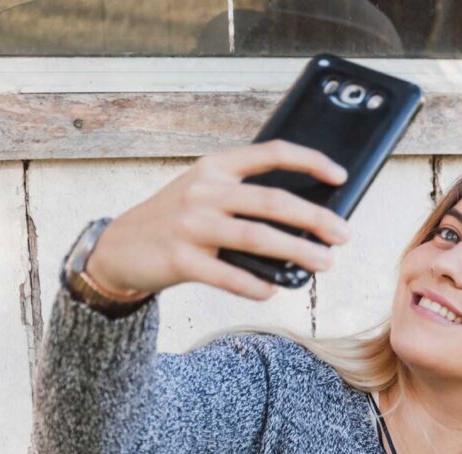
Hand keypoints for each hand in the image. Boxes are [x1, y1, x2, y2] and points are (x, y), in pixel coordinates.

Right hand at [85, 140, 349, 300]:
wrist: (118, 248)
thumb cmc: (178, 221)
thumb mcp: (206, 193)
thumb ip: (245, 197)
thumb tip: (306, 220)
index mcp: (216, 167)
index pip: (271, 153)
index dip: (310, 161)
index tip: (341, 176)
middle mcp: (204, 191)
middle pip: (272, 201)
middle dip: (315, 218)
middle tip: (343, 235)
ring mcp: (191, 225)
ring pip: (256, 237)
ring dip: (297, 252)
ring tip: (325, 263)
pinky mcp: (180, 259)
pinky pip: (227, 275)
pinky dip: (255, 285)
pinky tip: (274, 290)